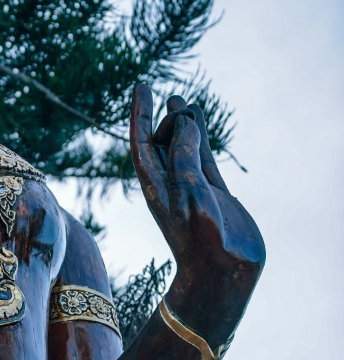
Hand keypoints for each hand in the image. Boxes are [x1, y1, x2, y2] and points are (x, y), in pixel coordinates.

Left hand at [129, 84, 264, 345]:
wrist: (219, 274)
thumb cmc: (198, 236)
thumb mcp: (189, 192)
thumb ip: (184, 156)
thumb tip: (184, 120)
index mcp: (154, 182)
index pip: (141, 139)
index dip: (140, 112)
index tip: (142, 85)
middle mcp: (168, 181)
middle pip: (159, 139)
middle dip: (163, 117)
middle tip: (175, 100)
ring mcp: (190, 185)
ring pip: (182, 145)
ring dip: (181, 122)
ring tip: (180, 97)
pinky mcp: (212, 192)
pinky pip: (202, 156)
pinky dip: (200, 138)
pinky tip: (200, 122)